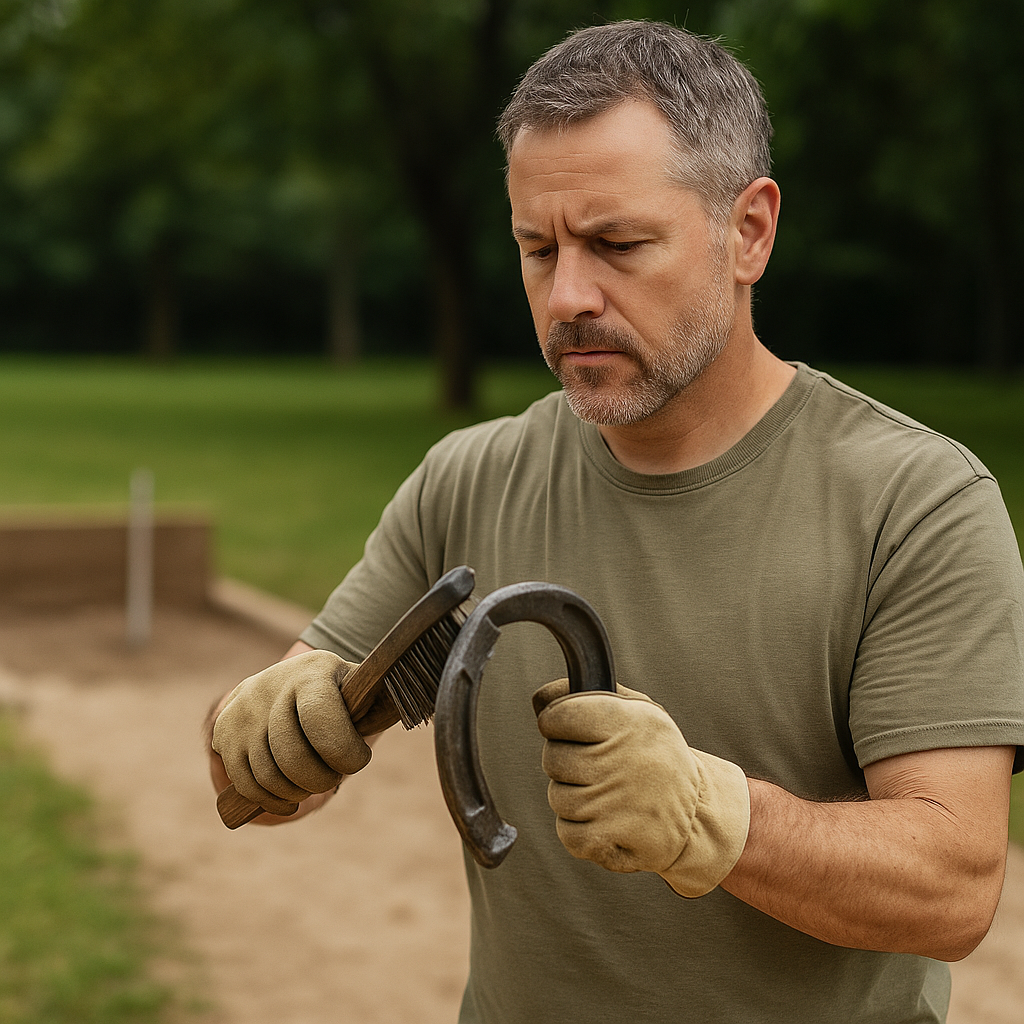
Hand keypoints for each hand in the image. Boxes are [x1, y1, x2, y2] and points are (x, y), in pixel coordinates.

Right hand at [212, 650, 371, 815]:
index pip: (321, 721)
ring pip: (269, 777)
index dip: (344, 753)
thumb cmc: (341, 693)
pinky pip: (247, 784)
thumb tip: (399, 711)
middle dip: (321, 779)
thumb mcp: (359, 689)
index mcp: (311, 671)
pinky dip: (272, 800)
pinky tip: (291, 799)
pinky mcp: (224, 734)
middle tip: (334, 775)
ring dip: (297, 791)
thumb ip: (374, 706)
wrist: (294, 679)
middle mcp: (269, 687)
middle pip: (293, 759)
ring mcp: (242, 712)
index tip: (358, 759)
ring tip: (314, 783)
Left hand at [533, 679, 749, 896]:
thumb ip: (583, 696)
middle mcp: (624, 760)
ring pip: (558, 797)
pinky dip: (579, 831)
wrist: (698, 812)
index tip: (573, 729)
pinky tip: (606, 820)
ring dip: (573, 797)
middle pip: (552, 758)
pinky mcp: (615, 840)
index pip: (559, 716)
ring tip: (606, 793)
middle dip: (565, 762)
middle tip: (596, 766)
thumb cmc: (652, 753)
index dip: (558, 722)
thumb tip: (540, 699)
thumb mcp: (633, 710)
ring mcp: (618, 803)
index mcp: (628, 720)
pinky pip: (568, 834)